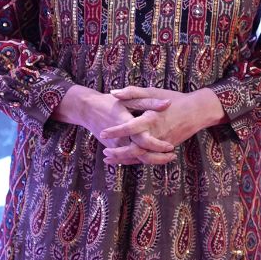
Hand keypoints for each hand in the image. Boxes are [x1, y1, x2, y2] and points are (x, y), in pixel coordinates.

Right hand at [50, 85, 176, 164]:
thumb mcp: (130, 98)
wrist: (87, 109)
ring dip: (151, 161)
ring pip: (135, 159)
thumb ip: (149, 102)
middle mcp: (120, 138)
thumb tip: (168, 104)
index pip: (144, 140)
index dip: (158, 145)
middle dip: (158, 158)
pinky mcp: (113, 148)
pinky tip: (153, 158)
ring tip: (167, 158)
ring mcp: (116, 145)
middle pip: (141, 154)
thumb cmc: (110, 102)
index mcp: (126, 124)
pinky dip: (140, 159)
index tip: (170, 146)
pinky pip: (128, 158)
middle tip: (172, 155)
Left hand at [99, 86, 225, 165]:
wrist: (197, 111)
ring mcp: (161, 144)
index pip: (129, 128)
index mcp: (150, 119)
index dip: (115, 131)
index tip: (103, 133)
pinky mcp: (166, 149)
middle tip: (105, 152)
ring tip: (110, 159)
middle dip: (118, 153)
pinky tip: (126, 160)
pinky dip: (136, 160)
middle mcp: (155, 134)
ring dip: (125, 160)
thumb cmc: (174, 99)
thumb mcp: (153, 92)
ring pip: (141, 157)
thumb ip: (132, 92)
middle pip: (134, 149)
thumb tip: (113, 92)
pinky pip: (149, 158)